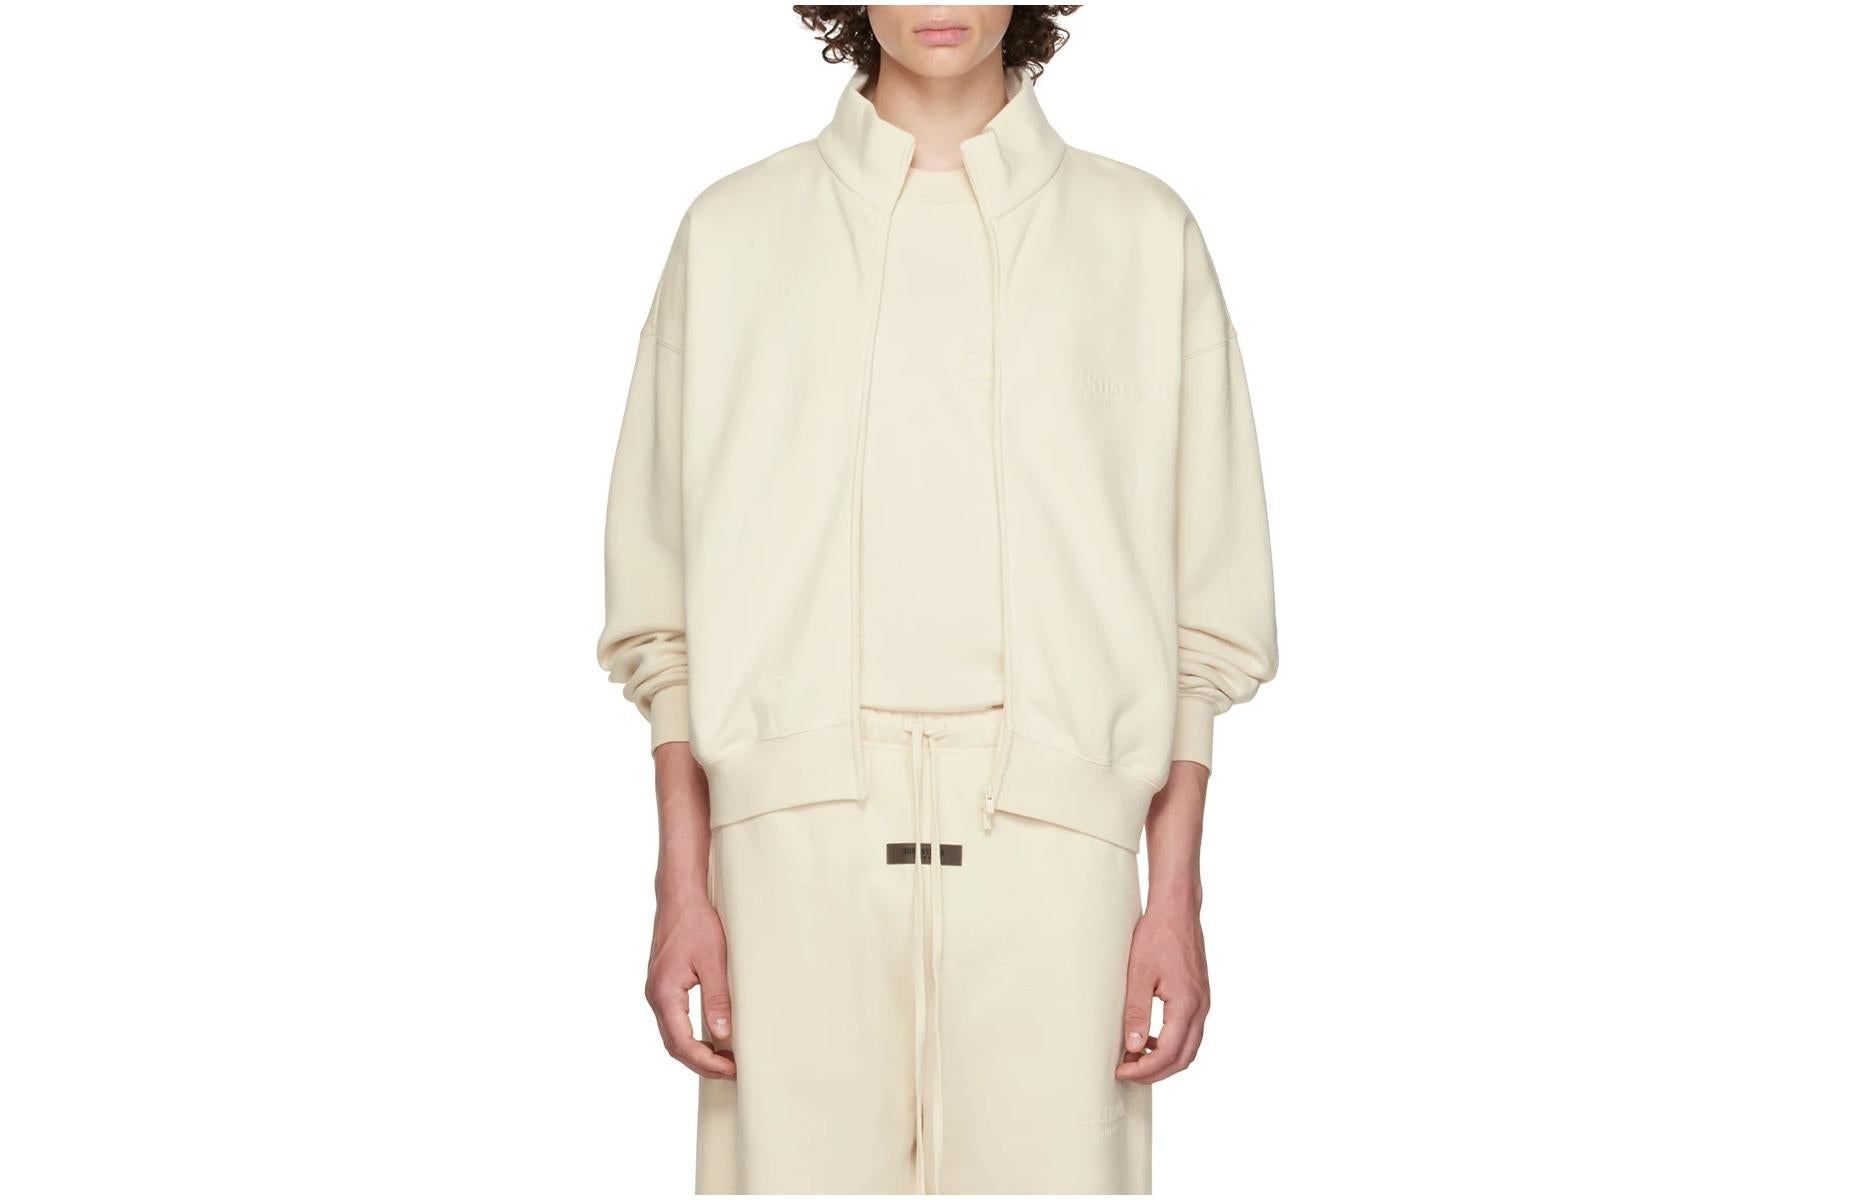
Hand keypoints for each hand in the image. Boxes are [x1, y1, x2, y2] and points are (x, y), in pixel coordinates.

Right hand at [646, 891, 735, 1078]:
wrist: (679, 896)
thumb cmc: (696, 923)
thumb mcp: (714, 961)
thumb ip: (717, 999)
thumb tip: (724, 1036)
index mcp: (664, 993)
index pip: (682, 1043)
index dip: (707, 1062)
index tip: (732, 1069)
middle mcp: (655, 996)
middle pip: (674, 1046)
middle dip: (702, 1063)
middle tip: (732, 1071)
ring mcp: (657, 992)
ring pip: (672, 1036)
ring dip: (696, 1052)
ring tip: (725, 1060)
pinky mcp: (663, 986)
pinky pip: (673, 1021)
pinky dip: (691, 1037)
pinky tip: (712, 1038)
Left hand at [1117, 758, 1211, 1082]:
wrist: (1177, 908)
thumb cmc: (1156, 935)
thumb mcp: (1138, 974)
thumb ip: (1135, 1012)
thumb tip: (1130, 1048)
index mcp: (1186, 1004)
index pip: (1168, 1053)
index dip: (1144, 1069)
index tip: (1120, 1071)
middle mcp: (1201, 1007)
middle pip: (1183, 1058)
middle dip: (1155, 1072)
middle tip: (1127, 1073)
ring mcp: (1203, 1002)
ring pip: (1189, 1048)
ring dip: (1164, 1059)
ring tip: (1134, 1058)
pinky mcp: (1199, 996)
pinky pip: (1190, 1032)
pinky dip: (1171, 1044)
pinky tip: (1147, 1038)